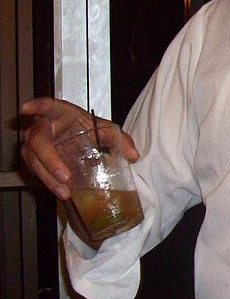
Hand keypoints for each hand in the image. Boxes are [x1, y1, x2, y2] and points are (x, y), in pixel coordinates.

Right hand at [19, 98, 139, 200]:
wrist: (79, 137)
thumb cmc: (87, 128)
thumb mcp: (105, 130)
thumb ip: (120, 140)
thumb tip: (134, 156)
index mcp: (59, 112)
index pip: (46, 106)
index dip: (36, 106)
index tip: (26, 108)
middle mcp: (43, 127)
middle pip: (37, 141)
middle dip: (49, 160)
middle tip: (64, 175)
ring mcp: (35, 144)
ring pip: (33, 160)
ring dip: (48, 177)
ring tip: (65, 191)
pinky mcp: (35, 159)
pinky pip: (36, 171)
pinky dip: (49, 182)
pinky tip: (62, 192)